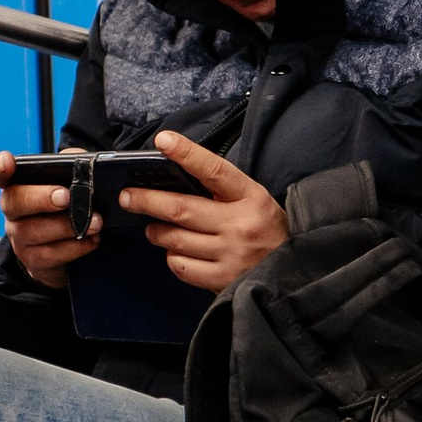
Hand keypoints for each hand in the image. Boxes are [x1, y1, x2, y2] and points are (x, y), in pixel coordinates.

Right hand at [0, 150, 97, 290]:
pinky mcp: (33, 260)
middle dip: (41, 198)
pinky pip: (48, 255)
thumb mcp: (71, 179)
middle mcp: (12, 211)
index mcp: (17, 185)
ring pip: (32, 231)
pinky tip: (91, 240)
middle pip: (13, 201)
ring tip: (95, 222)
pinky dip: (74, 247)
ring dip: (66, 225)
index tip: (8, 162)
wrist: (70, 246)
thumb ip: (74, 163)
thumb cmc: (68, 207)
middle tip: (66, 197)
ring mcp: (19, 238)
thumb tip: (83, 162)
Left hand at [121, 131, 288, 292]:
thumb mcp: (254, 202)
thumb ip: (221, 192)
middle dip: (146, 201)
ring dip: (156, 231)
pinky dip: (171, 257)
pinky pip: (180, 266)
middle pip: (180, 209)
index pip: (214, 170)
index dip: (187, 154)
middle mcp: (240, 224)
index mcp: (251, 197)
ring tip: (154, 227)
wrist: (294, 274)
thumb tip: (173, 179)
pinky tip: (177, 251)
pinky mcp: (222, 280)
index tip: (163, 140)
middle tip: (128, 197)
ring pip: (174, 239)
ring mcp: (231, 254)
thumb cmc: (266, 231)